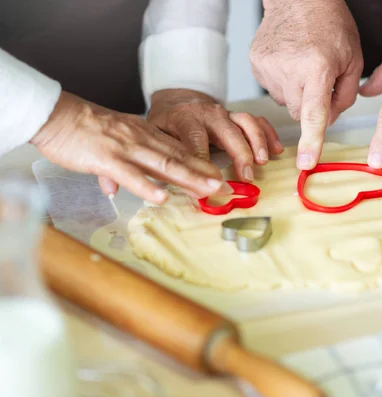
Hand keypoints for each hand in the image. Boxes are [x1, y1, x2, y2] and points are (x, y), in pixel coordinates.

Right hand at [31, 91, 230, 203]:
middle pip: (180, 159)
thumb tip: (117, 188)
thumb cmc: (82, 130)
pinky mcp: (107, 159)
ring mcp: (127, 149)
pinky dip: (148, 187)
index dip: (202, 166)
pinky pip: (131, 175)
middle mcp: (142, 141)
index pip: (180, 152)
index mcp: (145, 136)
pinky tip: (163, 197)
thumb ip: (121, 165)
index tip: (220, 179)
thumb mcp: (112, 143)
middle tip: (227, 188)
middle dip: (206, 174)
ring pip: (164, 165)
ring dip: (190, 178)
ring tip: (210, 190)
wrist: (56, 114)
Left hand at [148, 89, 282, 181]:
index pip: (195, 138)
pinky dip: (269, 134)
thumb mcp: (157, 137)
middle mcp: (208, 113)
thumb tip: (178, 183)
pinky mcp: (238, 117)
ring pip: (246, 123)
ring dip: (257, 142)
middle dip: (240, 154)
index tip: (211, 180)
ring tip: (263, 162)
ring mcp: (226, 113)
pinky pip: (257, 121)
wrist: (176, 101)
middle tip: (247, 176)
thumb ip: (168, 156)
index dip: (203, 158)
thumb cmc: (166, 125)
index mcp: (185, 118)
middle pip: (228, 131)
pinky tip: (277, 150)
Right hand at [250, 0, 362, 169]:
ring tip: (303, 64)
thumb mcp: (353, 59)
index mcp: (318, 67)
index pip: (314, 114)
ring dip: (297, 92)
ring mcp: (268, 67)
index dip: (312, 141)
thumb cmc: (331, 25)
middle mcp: (289, 69)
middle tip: (319, 79)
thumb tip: (327, 123)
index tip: (306, 164)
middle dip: (312, 104)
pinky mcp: (256, 64)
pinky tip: (289, 62)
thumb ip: (345, 97)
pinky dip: (283, 82)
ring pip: (286, 102)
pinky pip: (273, 89)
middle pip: (300, 113)